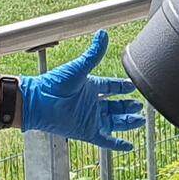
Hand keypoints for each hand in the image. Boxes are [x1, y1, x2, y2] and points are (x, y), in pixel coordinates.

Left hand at [18, 31, 144, 152]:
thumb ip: (93, 54)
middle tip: (139, 105)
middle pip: (115, 106)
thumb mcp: (79, 68)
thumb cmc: (53, 84)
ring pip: (114, 122)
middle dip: (128, 106)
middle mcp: (91, 103)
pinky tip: (128, 145)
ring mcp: (90, 118)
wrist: (38, 103)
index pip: (110, 86)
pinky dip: (118, 144)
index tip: (132, 86)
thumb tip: (102, 34)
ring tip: (140, 120)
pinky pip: (106, 140)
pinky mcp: (87, 132)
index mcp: (89, 86)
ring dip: (127, 122)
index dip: (121, 86)